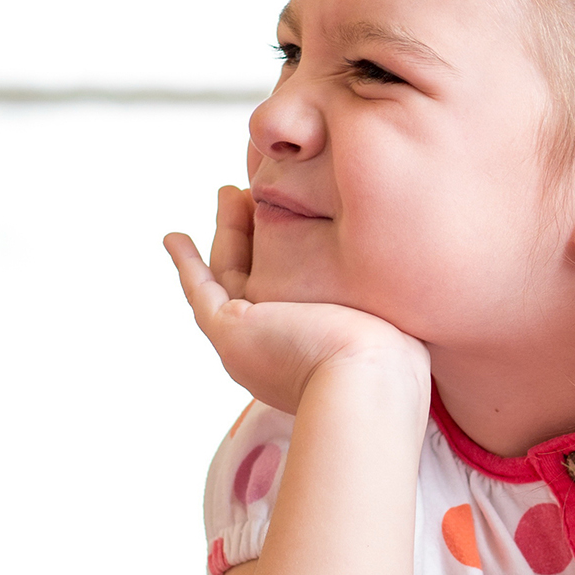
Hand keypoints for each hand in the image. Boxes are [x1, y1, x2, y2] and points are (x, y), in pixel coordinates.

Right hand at [165, 186, 428, 414]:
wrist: (370, 382)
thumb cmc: (398, 362)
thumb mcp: (395, 324)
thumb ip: (385, 307)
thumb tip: (402, 286)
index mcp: (313, 347)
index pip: (294, 294)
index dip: (287, 255)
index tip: (293, 219)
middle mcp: (277, 346)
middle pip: (256, 277)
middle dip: (251, 233)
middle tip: (247, 192)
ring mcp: (250, 341)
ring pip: (230, 275)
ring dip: (226, 233)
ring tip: (227, 192)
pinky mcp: (231, 333)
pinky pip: (200, 292)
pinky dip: (185, 265)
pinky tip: (172, 237)